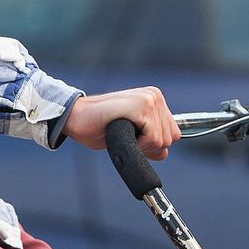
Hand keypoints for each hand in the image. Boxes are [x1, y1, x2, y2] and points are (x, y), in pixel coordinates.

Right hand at [63, 87, 178, 156]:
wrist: (75, 118)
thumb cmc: (99, 127)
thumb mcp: (131, 136)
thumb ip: (150, 141)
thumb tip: (163, 152)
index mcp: (155, 100)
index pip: (174, 134)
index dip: (154, 145)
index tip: (134, 139)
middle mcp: (154, 96)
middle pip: (170, 138)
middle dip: (149, 146)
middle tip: (127, 137)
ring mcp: (149, 99)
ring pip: (162, 140)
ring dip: (142, 145)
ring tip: (123, 132)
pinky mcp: (142, 105)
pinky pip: (153, 138)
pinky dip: (139, 143)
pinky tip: (122, 132)